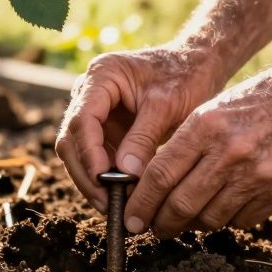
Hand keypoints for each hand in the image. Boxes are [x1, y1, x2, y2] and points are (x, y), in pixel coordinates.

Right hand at [55, 46, 221, 211]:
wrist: (198, 66)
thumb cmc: (185, 76)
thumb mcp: (167, 105)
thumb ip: (144, 137)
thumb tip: (125, 175)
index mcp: (102, 76)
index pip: (82, 119)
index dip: (90, 153)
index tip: (104, 181)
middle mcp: (90, 92)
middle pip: (72, 139)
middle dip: (86, 173)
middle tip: (106, 203)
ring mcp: (97, 111)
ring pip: (79, 152)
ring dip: (92, 179)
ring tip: (113, 206)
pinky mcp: (107, 128)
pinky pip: (97, 156)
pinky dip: (105, 177)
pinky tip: (120, 196)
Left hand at [123, 65, 271, 237]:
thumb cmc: (256, 100)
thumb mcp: (212, 110)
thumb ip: (184, 146)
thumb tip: (152, 186)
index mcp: (206, 125)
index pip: (160, 175)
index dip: (140, 203)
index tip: (130, 217)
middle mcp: (230, 152)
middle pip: (181, 204)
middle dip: (160, 222)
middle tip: (152, 228)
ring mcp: (257, 174)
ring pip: (209, 218)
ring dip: (192, 224)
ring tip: (185, 218)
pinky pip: (240, 220)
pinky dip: (225, 219)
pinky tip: (220, 207)